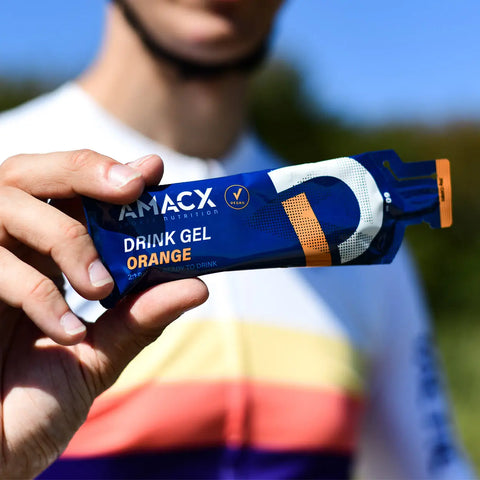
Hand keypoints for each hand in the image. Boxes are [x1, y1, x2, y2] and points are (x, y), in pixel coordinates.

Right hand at [0, 150, 208, 477]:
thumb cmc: (34, 406)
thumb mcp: (98, 357)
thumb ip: (139, 319)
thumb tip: (196, 286)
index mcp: (40, 260)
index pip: (68, 193)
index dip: (105, 172)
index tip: (149, 171)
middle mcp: (6, 251)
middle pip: (28, 173)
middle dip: (82, 172)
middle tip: (131, 188)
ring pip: (8, 205)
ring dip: (65, 237)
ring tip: (100, 285)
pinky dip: (36, 292)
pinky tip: (68, 332)